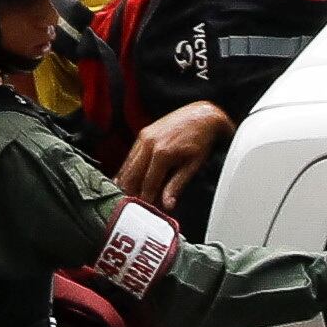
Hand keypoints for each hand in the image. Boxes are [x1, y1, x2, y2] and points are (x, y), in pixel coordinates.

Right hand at [117, 100, 236, 211]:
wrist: (202, 115)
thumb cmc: (201, 140)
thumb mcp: (193, 166)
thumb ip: (177, 185)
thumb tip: (167, 204)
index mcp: (162, 153)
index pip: (148, 184)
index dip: (144, 199)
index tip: (142, 211)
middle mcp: (149, 144)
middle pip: (132, 175)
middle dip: (129, 192)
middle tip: (128, 207)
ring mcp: (144, 137)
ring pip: (128, 165)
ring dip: (125, 182)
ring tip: (124, 197)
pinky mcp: (143, 133)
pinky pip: (131, 155)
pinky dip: (127, 169)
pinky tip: (126, 180)